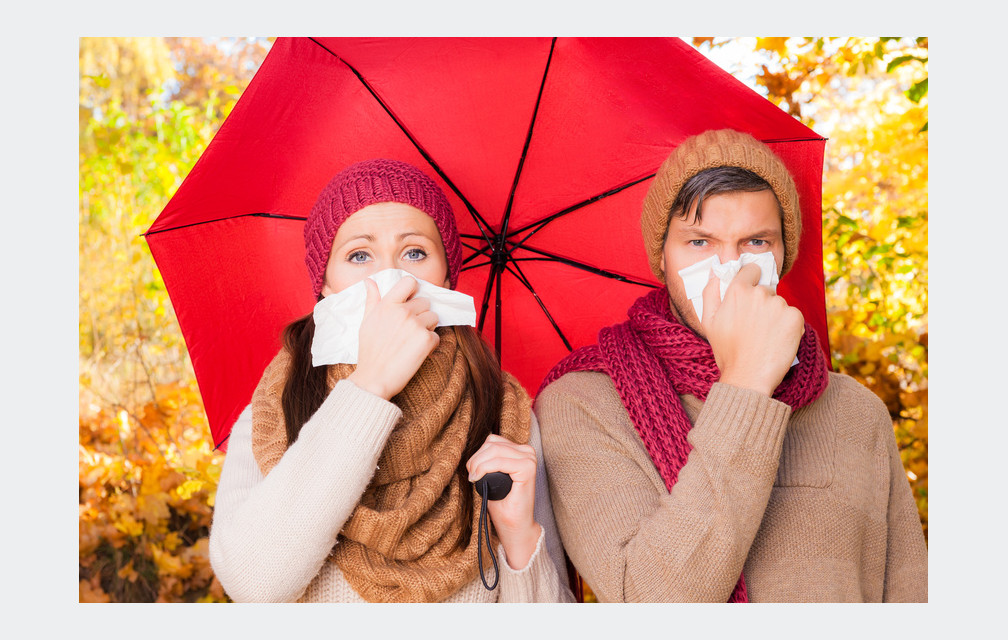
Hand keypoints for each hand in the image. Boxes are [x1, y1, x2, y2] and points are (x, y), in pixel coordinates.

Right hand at [347, 276, 440, 399]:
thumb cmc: (369, 351)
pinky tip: (416, 352)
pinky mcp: (426, 339)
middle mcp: (403, 311)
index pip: (410, 282)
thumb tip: (369, 281)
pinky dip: (430, 344)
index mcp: (388, 304)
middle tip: (409, 330)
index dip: (413, 290)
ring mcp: (416, 325)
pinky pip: (436, 335)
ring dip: (427, 328)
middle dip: (420, 314)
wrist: (374, 378)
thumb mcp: (366, 322)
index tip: (410, 301)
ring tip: (412, 341)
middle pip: (425, 302)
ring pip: (434, 317)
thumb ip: (372, 300)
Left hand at [466, 434, 541, 569]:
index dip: (477, 454)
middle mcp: (527, 452)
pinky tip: (479, 478)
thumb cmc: (504, 505)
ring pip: (494, 449)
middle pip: (492, 443)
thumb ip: (488, 461)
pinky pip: (500, 461)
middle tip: (471, 476)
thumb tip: (473, 452)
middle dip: (476, 459)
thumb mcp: (493, 477)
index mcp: (520, 451)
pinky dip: (485, 468)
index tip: (471, 471)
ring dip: (479, 463)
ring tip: (475, 478)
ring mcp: (529, 459)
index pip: (493, 441)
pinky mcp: (528, 469)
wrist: (515, 527)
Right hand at [700, 262, 803, 395]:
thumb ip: (710, 293)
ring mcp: (779, 305)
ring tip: (765, 337)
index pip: (751, 270)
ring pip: (779, 304)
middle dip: (761, 303)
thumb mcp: (708, 322)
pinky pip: (793, 316)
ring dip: (775, 316)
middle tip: (754, 327)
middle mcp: (759, 293)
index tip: (749, 296)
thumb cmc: (727, 352)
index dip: (750, 280)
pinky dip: (788, 326)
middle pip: (766, 290)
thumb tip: (715, 274)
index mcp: (738, 291)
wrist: (748, 377)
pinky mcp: (795, 317)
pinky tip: (777, 341)